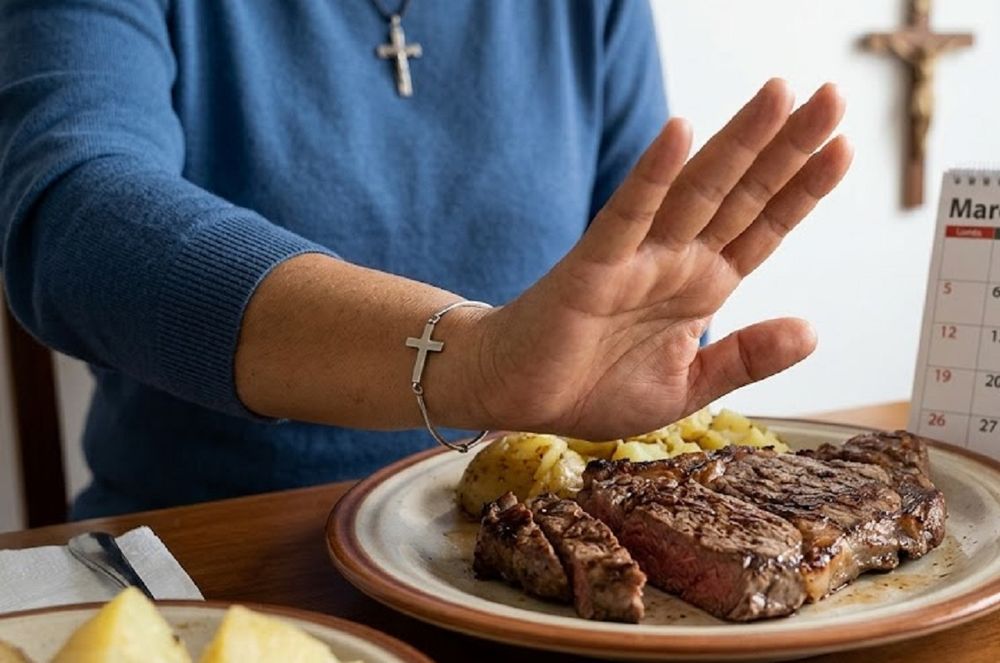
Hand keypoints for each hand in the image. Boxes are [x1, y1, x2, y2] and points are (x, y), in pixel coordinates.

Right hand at [475, 79, 851, 439]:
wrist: (517, 395)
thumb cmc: (590, 386)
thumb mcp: (686, 388)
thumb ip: (745, 359)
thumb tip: (810, 331)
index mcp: (702, 287)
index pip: (764, 228)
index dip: (803, 189)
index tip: (844, 147)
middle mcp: (676, 262)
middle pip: (742, 194)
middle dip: (787, 147)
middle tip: (831, 96)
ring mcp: (636, 259)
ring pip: (695, 191)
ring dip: (737, 144)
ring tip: (780, 96)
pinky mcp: (591, 267)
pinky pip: (627, 215)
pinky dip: (652, 175)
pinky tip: (679, 133)